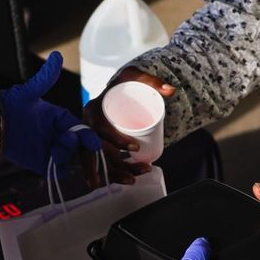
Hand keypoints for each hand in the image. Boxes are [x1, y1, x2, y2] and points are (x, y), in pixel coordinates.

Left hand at [0, 52, 99, 177]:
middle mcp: (56, 134)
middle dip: (76, 146)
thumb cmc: (10, 103)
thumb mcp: (29, 92)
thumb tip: (57, 55)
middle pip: (76, 144)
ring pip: (67, 158)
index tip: (94, 143)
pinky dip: (59, 172)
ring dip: (66, 157)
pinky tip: (55, 168)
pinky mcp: (39, 163)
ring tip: (55, 154)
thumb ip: (45, 78)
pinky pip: (55, 171)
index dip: (87, 135)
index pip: (78, 127)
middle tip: (67, 142)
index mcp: (58, 118)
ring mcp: (48, 149)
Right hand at [87, 67, 174, 182]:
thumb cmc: (122, 85)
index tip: (135, 148)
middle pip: (95, 152)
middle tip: (132, 177)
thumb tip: (171, 90)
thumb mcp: (134, 77)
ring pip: (99, 161)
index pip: (100, 128)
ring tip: (133, 180)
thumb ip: (151, 82)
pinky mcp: (95, 147)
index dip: (116, 140)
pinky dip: (110, 174)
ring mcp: (90, 138)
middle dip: (112, 167)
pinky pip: (100, 164)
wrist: (114, 91)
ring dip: (114, 174)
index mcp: (93, 109)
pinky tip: (121, 182)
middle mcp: (87, 126)